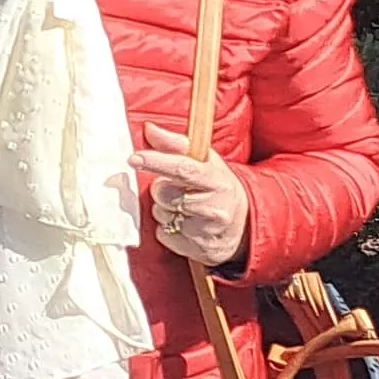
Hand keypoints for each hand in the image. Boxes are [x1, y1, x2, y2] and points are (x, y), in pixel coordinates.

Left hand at [130, 126, 254, 268]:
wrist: (244, 224)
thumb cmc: (216, 187)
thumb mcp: (205, 161)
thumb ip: (175, 144)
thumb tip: (149, 129)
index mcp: (216, 179)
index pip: (183, 168)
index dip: (156, 161)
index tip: (135, 158)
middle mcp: (215, 206)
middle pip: (166, 194)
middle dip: (160, 189)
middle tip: (174, 189)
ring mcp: (208, 230)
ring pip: (163, 216)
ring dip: (163, 210)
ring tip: (181, 207)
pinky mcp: (200, 250)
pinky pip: (164, 236)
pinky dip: (166, 229)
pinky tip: (182, 224)